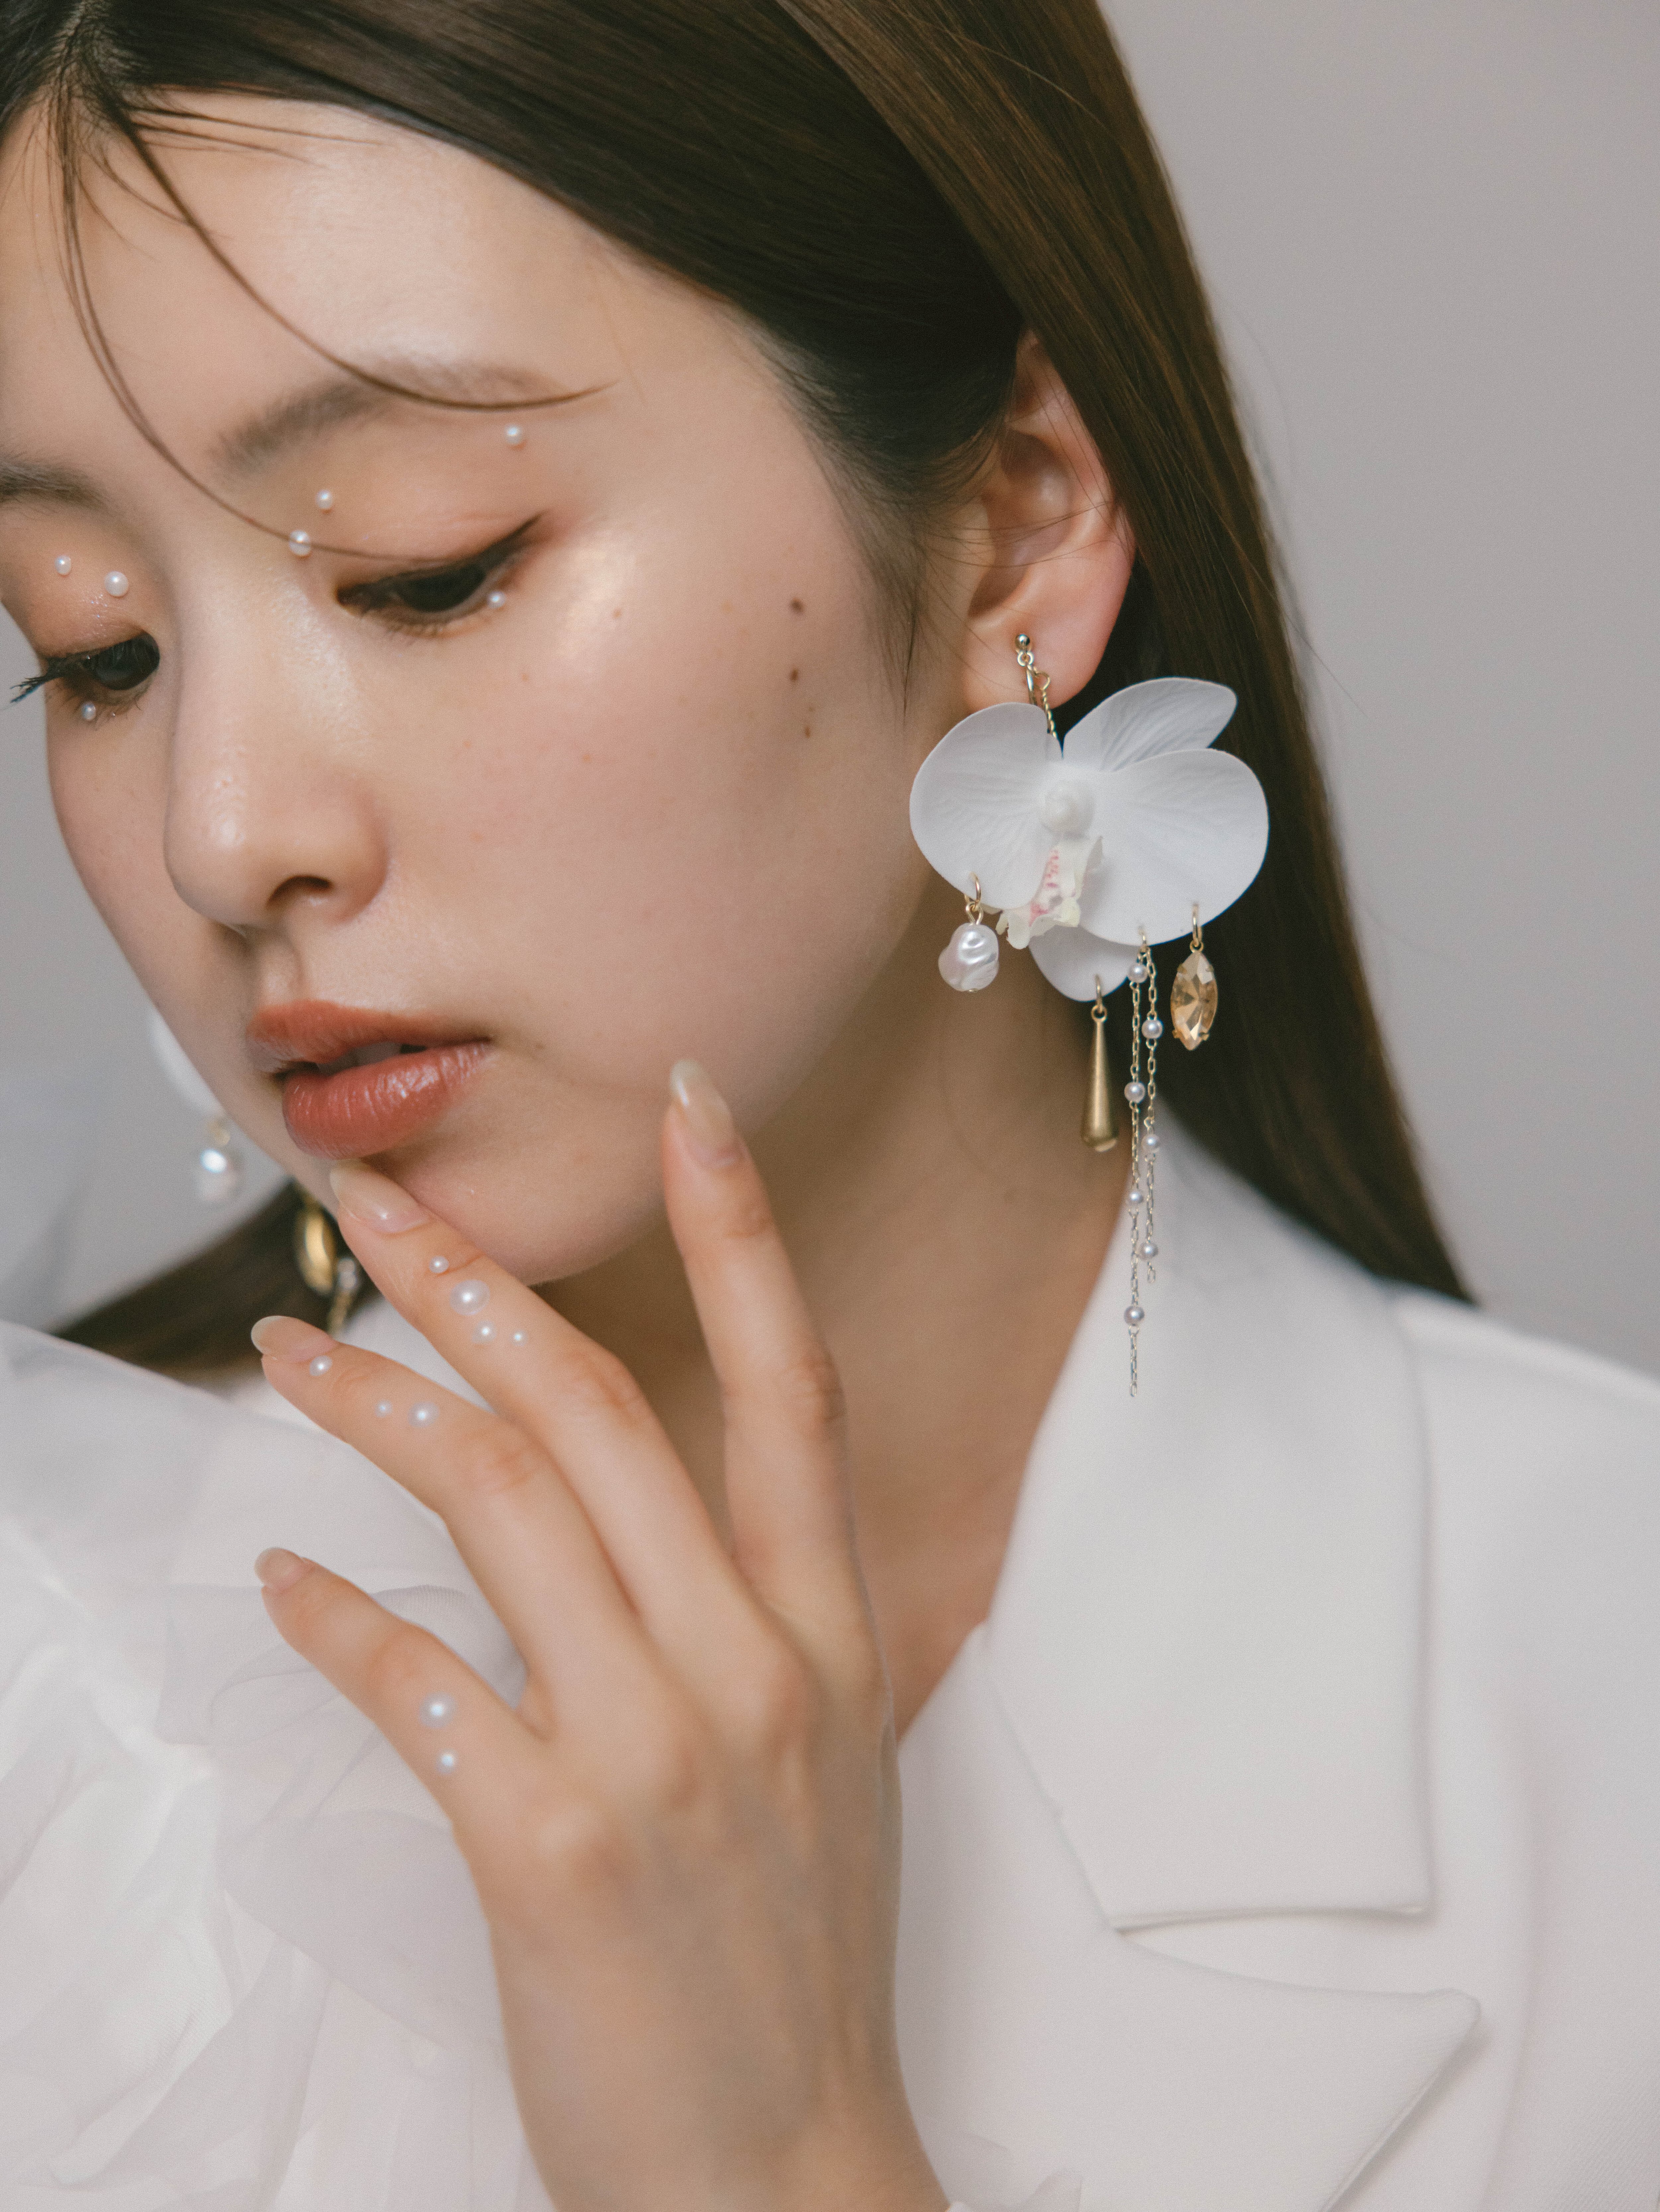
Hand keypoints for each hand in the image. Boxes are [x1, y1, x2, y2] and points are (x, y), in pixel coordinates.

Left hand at [249, 1061, 946, 2211]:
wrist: (785, 2168)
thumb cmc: (790, 1951)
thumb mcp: (816, 1752)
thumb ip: (741, 1621)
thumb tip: (619, 1520)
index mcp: (823, 1630)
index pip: (793, 1383)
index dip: (742, 1234)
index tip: (688, 1110)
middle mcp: (749, 1662)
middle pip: (597, 1410)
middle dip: (477, 1281)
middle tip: (375, 1210)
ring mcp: (654, 1750)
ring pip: (498, 1506)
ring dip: (377, 1409)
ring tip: (292, 1354)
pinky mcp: (550, 1845)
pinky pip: (414, 1682)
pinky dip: (332, 1617)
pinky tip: (280, 1581)